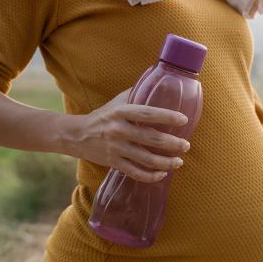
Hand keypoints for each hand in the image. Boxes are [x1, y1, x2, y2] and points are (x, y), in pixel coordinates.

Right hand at [65, 87, 190, 182]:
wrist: (76, 135)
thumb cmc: (102, 116)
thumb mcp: (116, 103)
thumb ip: (135, 95)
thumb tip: (157, 85)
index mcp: (121, 112)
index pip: (148, 113)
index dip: (167, 116)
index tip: (183, 120)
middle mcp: (119, 130)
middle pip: (151, 139)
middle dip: (172, 144)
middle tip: (186, 145)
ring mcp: (116, 148)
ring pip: (146, 159)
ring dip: (166, 162)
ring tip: (179, 161)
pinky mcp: (113, 163)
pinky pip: (136, 173)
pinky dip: (151, 176)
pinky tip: (162, 174)